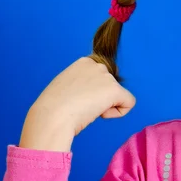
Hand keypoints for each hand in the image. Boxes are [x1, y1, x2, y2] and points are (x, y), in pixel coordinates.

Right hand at [19, 57, 135, 151]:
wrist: (51, 117)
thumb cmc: (52, 109)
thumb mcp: (66, 87)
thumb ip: (82, 84)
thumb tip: (92, 93)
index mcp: (84, 63)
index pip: (101, 78)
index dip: (92, 93)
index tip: (76, 100)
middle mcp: (97, 65)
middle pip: (110, 87)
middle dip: (100, 98)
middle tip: (81, 106)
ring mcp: (107, 77)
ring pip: (118, 96)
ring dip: (105, 106)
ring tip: (86, 110)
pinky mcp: (115, 90)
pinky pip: (129, 103)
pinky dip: (118, 113)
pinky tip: (100, 114)